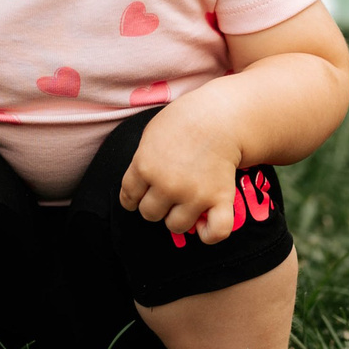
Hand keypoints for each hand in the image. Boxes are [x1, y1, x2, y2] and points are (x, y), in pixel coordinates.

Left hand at [120, 91, 245, 242]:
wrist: (220, 114)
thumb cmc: (184, 120)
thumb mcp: (151, 134)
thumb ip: (141, 161)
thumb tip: (137, 188)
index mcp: (144, 166)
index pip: (128, 198)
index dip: (134, 198)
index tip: (141, 196)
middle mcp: (166, 184)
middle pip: (150, 214)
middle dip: (156, 205)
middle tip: (168, 192)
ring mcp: (193, 194)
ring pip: (176, 226)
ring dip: (179, 217)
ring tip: (186, 201)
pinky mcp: (220, 199)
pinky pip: (215, 233)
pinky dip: (210, 234)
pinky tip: (205, 223)